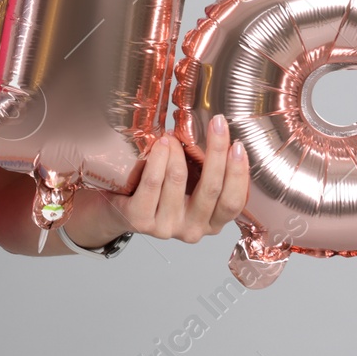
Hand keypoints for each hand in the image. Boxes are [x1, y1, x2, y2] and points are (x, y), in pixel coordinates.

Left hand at [102, 115, 249, 242]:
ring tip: (173, 136)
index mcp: (210, 224)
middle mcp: (192, 230)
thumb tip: (220, 136)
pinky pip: (153, 184)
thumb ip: (205, 175)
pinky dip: (158, 159)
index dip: (238, 173)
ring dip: (178, 152)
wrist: (118, 210)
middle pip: (211, 189)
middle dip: (217, 152)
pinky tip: (160, 145)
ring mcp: (167, 228)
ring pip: (179, 181)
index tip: (238, 145)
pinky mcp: (141, 220)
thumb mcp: (189, 190)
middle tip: (218, 125)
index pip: (233, 202)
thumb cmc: (159, 195)